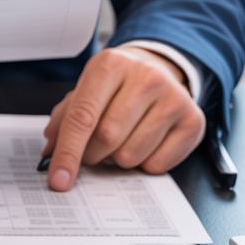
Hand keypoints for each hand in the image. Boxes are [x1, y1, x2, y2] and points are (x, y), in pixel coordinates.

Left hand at [42, 46, 205, 188]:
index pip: (83, 117)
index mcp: (111, 65)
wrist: (159, 70)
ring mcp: (174, 99)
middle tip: (92, 150)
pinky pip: (156, 165)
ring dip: (117, 160)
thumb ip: (65, 119)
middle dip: (91, 156)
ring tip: (121, 140)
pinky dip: (143, 164)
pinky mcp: (193, 121)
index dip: (67, 152)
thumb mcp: (87, 89)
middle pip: (106, 139)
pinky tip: (144, 142)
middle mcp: (146, 77)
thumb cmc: (117, 85)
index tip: (59, 179)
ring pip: (130, 156)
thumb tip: (51, 152)